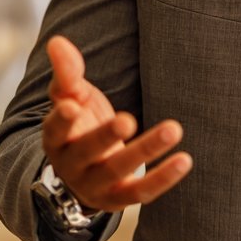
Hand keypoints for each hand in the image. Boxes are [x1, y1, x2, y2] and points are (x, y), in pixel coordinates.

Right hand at [41, 35, 191, 211]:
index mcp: (56, 138)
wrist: (84, 172)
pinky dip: (164, 177)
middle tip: (128, 119)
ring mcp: (94, 185)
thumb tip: (57, 41)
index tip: (72, 105)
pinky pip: (141, 192)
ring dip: (146, 151)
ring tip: (173, 129)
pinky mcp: (118, 198)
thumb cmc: (80, 123)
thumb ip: (67, 73)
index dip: (62, 119)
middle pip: (86, 151)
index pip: (55, 129)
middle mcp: (71, 165)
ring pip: (118, 171)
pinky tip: (185, 159)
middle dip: (105, 136)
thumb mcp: (71, 98)